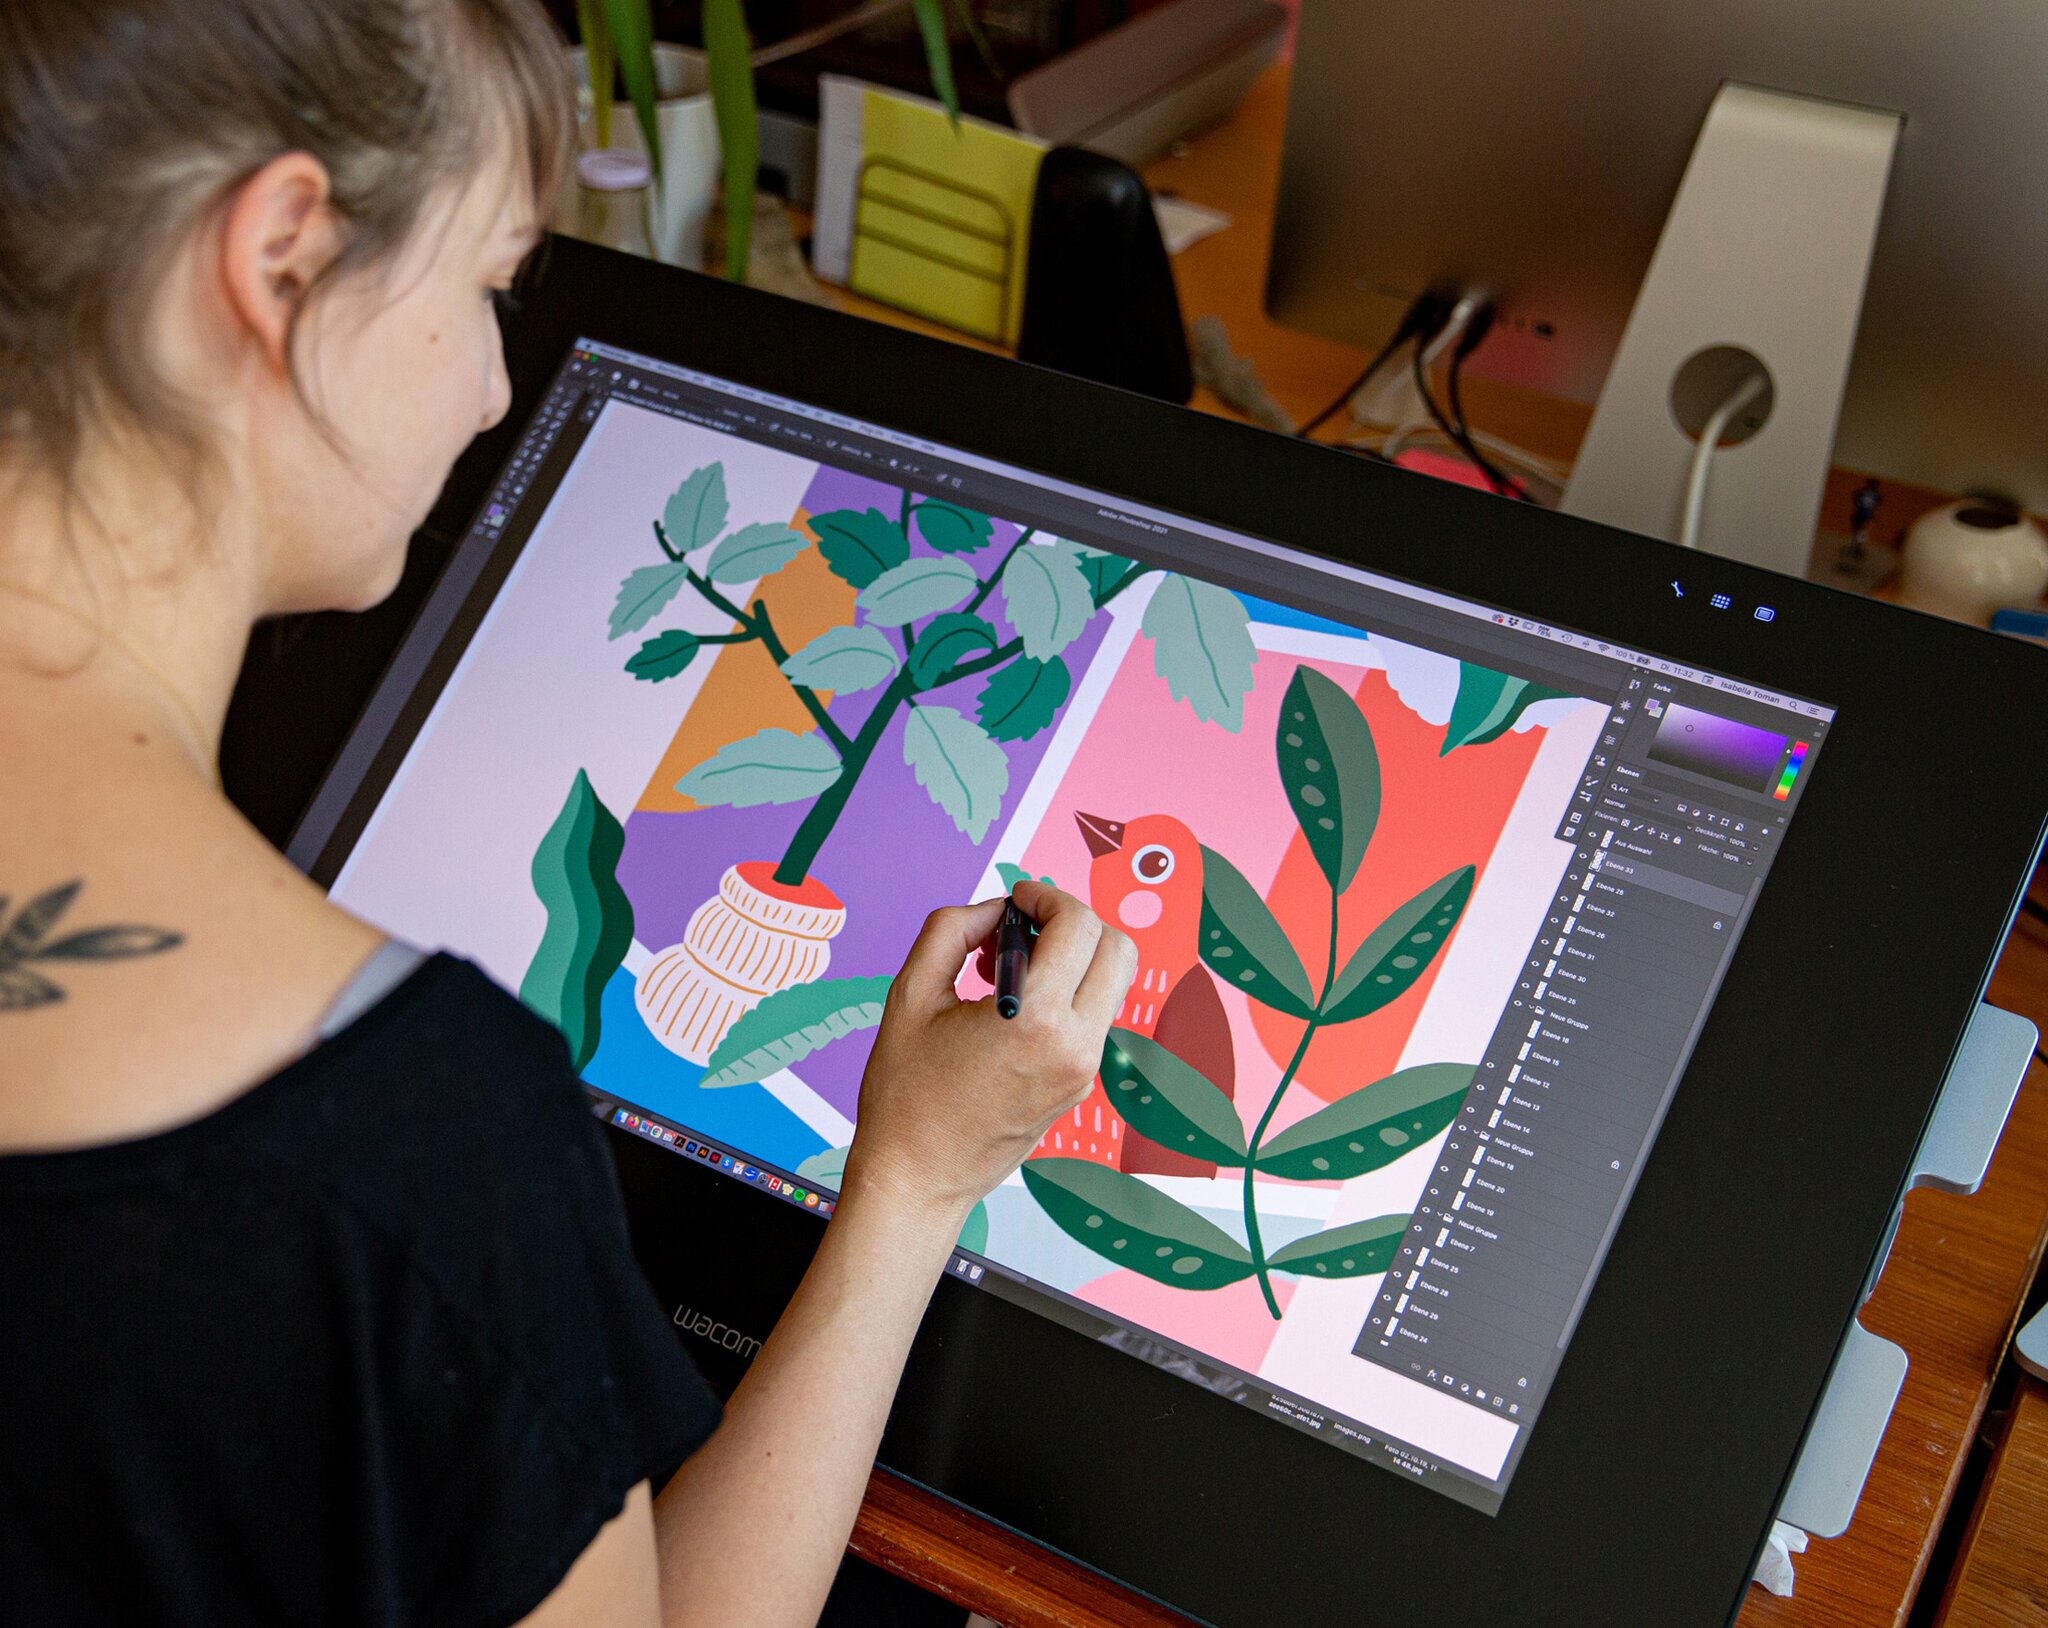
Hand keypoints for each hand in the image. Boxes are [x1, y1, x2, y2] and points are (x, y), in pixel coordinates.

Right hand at [844, 880, 1135, 1227]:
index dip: (1048, 896)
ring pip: (1110, 983)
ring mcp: (1083, 1071)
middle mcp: (1075, 1047)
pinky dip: (1065, 992)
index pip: (1079, 927)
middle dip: (1074, 921)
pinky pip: (1091, 1018)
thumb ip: (952, 930)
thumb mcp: (910, 994)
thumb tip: (994, 910)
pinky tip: (1011, 1003)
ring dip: (1071, 957)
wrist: (916, 1179)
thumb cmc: (906, 1096)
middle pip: (1117, 949)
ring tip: (1007, 967)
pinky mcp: (1079, 1087)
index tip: (1017, 898)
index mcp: (1037, 1021)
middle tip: (1023, 924)